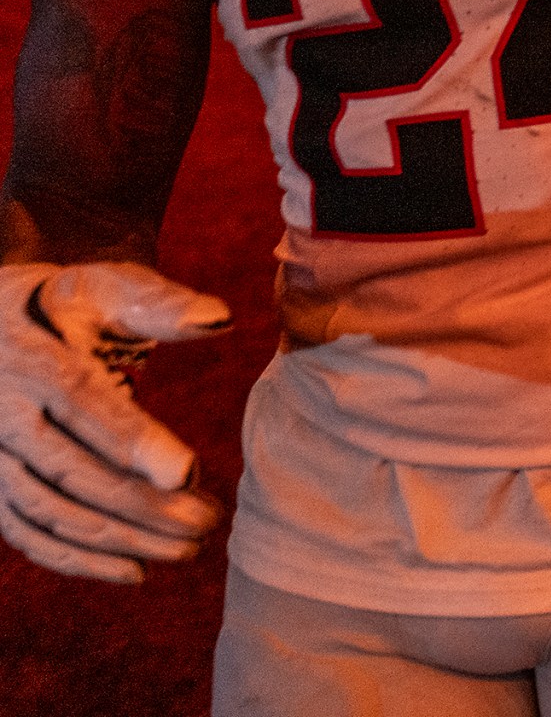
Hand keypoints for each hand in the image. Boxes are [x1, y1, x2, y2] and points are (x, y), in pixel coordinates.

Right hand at [0, 261, 229, 582]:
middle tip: (208, 521)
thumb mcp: (101, 288)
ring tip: (188, 549)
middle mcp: (1, 414)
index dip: (135, 442)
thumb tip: (220, 319)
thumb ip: (157, 303)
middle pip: (71, 469)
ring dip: (118, 538)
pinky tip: (135, 571)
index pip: (83, 405)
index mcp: (30, 360)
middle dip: (141, 503)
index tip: (191, 472)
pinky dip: (75, 558)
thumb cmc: (59, 306)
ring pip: (49, 510)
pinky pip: (24, 531)